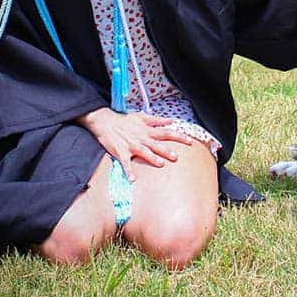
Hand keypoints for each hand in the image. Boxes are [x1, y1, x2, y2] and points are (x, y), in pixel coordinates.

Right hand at [76, 107, 192, 179]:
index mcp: (147, 130)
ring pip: (143, 152)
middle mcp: (141, 138)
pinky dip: (128, 171)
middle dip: (166, 150)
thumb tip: (171, 121)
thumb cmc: (124, 121)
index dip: (178, 136)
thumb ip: (157, 120)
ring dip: (151, 158)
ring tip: (160, 164)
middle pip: (156, 144)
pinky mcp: (121, 152)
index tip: (190, 141)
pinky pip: (125, 163)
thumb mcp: (142, 117)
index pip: (166, 132)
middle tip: (176, 156)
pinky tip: (133, 179)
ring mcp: (131, 145)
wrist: (106, 122)